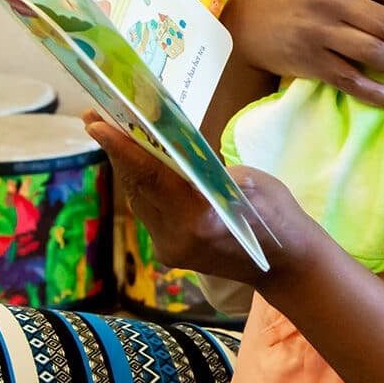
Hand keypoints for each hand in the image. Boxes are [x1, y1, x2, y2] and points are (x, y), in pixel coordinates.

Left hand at [83, 110, 318, 287]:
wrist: (287, 266)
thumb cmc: (279, 217)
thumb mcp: (252, 180)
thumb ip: (209, 168)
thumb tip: (175, 146)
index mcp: (199, 217)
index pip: (150, 177)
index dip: (121, 148)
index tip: (97, 123)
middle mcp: (176, 236)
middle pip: (137, 187)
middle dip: (117, 150)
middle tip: (97, 116)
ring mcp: (170, 248)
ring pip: (138, 199)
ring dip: (126, 167)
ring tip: (111, 132)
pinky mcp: (169, 251)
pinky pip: (148, 212)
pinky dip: (142, 185)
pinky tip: (138, 163)